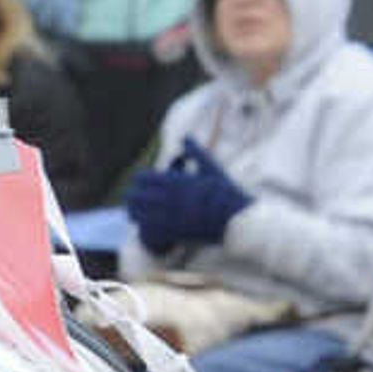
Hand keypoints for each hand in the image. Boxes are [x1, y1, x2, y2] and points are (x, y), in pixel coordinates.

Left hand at [126, 143, 250, 251]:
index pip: (143, 178)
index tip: (140, 181)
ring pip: (139, 216)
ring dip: (135, 212)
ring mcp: (172, 218)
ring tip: (135, 211)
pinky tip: (146, 226)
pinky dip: (145, 228)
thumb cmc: (227, 193)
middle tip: (134, 197)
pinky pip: (150, 231)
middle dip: (134, 196)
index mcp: (178, 181)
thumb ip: (195, 152)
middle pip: (137, 197)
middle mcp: (171, 199)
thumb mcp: (212, 169)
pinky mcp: (175, 234)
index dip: (139, 179)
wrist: (238, 221)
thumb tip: (184, 137)